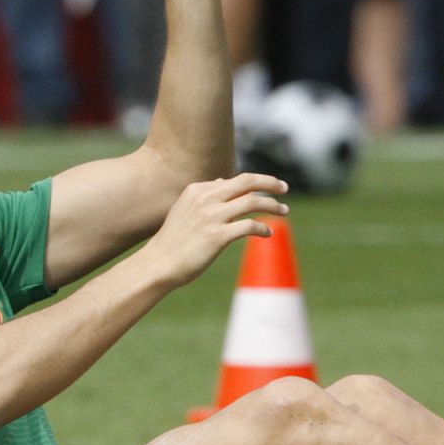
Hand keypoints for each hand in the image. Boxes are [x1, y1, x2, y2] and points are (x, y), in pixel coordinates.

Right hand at [140, 173, 287, 288]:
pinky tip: (268, 233)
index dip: (256, 182)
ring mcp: (212, 217)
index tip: (270, 188)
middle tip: (285, 188)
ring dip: (272, 205)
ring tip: (284, 211)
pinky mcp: (217, 236)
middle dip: (270, 182)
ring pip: (253, 202)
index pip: (235, 180)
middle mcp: (205, 199)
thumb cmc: (172, 241)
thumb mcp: (184, 209)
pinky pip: (249, 226)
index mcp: (197, 190)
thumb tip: (222, 183)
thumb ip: (203, 196)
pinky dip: (263, 228)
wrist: (158, 264)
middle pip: (247, 182)